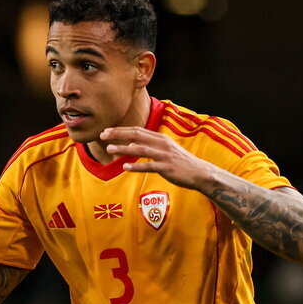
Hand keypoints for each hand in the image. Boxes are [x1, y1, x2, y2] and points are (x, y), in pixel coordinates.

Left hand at [100, 126, 216, 191]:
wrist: (199, 173)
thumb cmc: (180, 163)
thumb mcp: (165, 150)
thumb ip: (150, 147)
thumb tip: (132, 146)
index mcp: (160, 138)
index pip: (137, 130)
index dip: (121, 130)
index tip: (107, 131)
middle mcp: (161, 143)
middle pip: (136, 135)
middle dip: (118, 134)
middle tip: (103, 135)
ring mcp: (164, 155)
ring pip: (140, 149)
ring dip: (124, 149)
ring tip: (110, 149)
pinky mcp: (167, 168)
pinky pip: (149, 166)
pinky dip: (136, 166)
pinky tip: (125, 167)